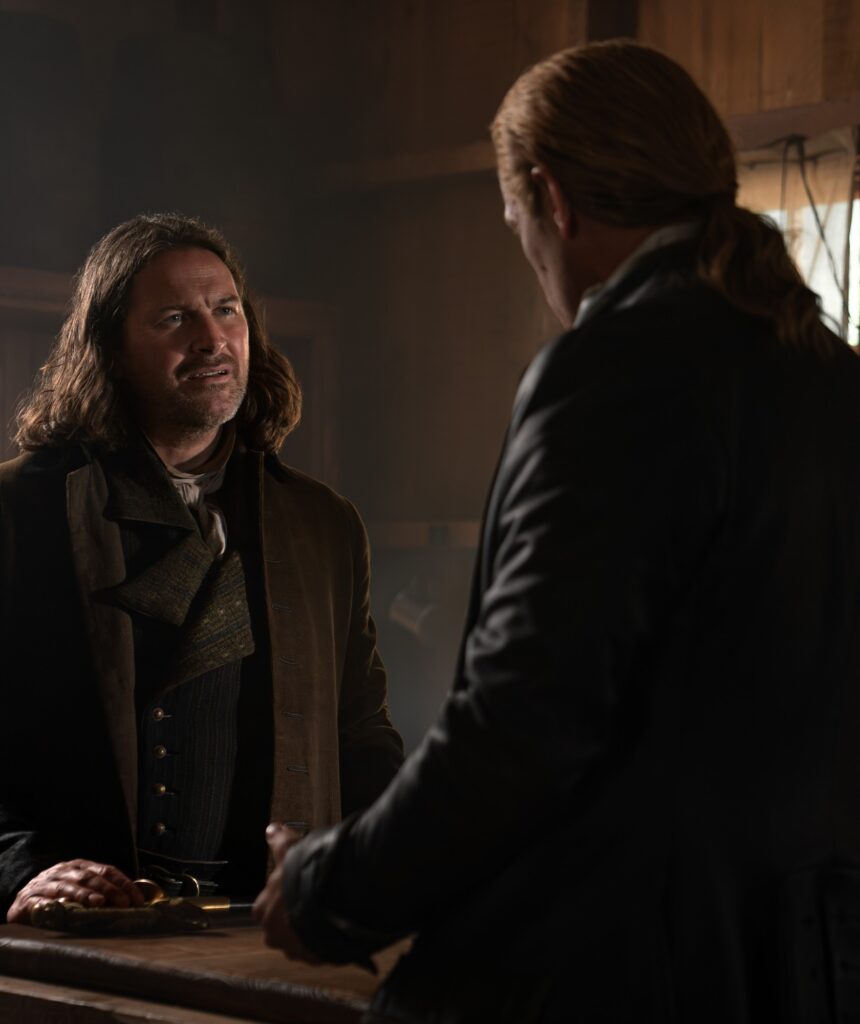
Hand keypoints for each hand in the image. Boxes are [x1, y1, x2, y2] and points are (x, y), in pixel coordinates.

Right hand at [7, 860, 144, 923]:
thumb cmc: (57, 894)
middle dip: (109, 889)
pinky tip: (64, 908)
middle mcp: (64, 871)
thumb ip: (102, 891)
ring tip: (98, 902)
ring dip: (84, 894)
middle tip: (123, 902)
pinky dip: (53, 903)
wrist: (23, 899)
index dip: (123, 884)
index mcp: (80, 866)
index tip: (137, 899)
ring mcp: (45, 884)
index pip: (106, 870)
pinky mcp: (28, 900)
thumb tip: (131, 902)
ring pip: (67, 886)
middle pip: (89, 877)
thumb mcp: (81, 887)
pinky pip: (42, 901)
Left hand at [253, 823, 321, 962]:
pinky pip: (318, 951)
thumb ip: (279, 842)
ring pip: (300, 940)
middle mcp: (272, 934)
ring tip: (328, 913)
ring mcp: (292, 949)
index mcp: (262, 910)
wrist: (327, 902)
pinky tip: (335, 926)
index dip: (283, 897)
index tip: (297, 889)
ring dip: (310, 930)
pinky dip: (325, 941)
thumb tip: (271, 829)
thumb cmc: (302, 877)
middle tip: (314, 900)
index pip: (267, 906)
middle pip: (282, 927)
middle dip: (295, 917)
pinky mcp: (312, 958)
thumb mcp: (290, 852)